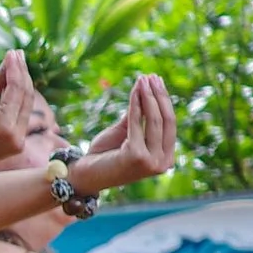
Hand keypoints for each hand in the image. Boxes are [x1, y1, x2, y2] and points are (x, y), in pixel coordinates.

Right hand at [0, 52, 45, 181]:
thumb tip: (8, 64)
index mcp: (5, 126)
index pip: (17, 89)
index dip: (15, 68)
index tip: (12, 52)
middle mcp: (17, 136)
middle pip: (26, 97)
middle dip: (23, 75)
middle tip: (17, 55)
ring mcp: (18, 144)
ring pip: (26, 107)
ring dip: (22, 87)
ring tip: (16, 67)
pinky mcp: (15, 146)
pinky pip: (20, 118)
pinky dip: (18, 102)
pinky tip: (13, 87)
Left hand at [74, 73, 177, 193]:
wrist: (83, 176)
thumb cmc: (103, 156)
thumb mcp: (125, 134)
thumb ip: (138, 117)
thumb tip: (146, 92)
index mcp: (165, 158)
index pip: (170, 124)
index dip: (164, 101)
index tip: (157, 82)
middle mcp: (163, 163)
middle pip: (166, 121)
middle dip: (158, 95)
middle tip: (152, 76)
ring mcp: (152, 161)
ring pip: (154, 120)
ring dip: (148, 96)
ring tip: (144, 79)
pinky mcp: (137, 156)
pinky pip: (137, 123)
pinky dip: (136, 105)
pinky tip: (135, 91)